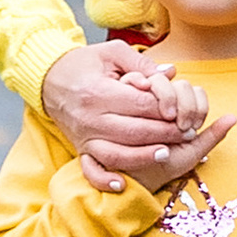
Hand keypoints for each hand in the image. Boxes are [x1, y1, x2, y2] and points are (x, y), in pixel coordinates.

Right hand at [40, 42, 228, 195]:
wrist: (48, 79)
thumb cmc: (84, 64)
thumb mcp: (111, 53)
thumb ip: (141, 63)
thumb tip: (170, 74)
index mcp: (99, 92)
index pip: (140, 105)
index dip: (166, 109)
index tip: (182, 112)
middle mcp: (90, 118)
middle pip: (134, 131)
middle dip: (165, 134)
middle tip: (187, 133)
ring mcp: (84, 136)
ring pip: (117, 154)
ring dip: (144, 156)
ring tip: (167, 153)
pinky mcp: (80, 148)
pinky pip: (91, 169)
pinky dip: (104, 179)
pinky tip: (122, 183)